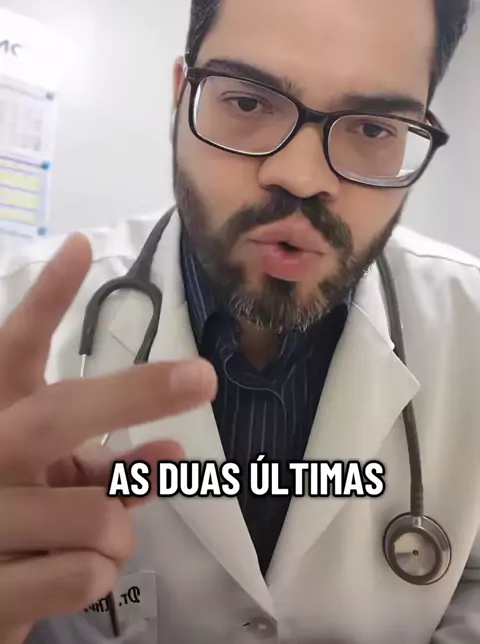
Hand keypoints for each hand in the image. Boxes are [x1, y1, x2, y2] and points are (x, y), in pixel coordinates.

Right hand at [0, 235, 216, 643]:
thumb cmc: (17, 524)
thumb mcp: (51, 483)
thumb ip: (103, 464)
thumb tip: (172, 452)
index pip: (14, 348)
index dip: (47, 299)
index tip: (81, 246)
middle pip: (62, 412)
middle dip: (137, 393)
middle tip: (203, 377)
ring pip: (100, 517)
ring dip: (112, 534)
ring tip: (76, 543)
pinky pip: (89, 575)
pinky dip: (94, 579)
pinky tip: (56, 577)